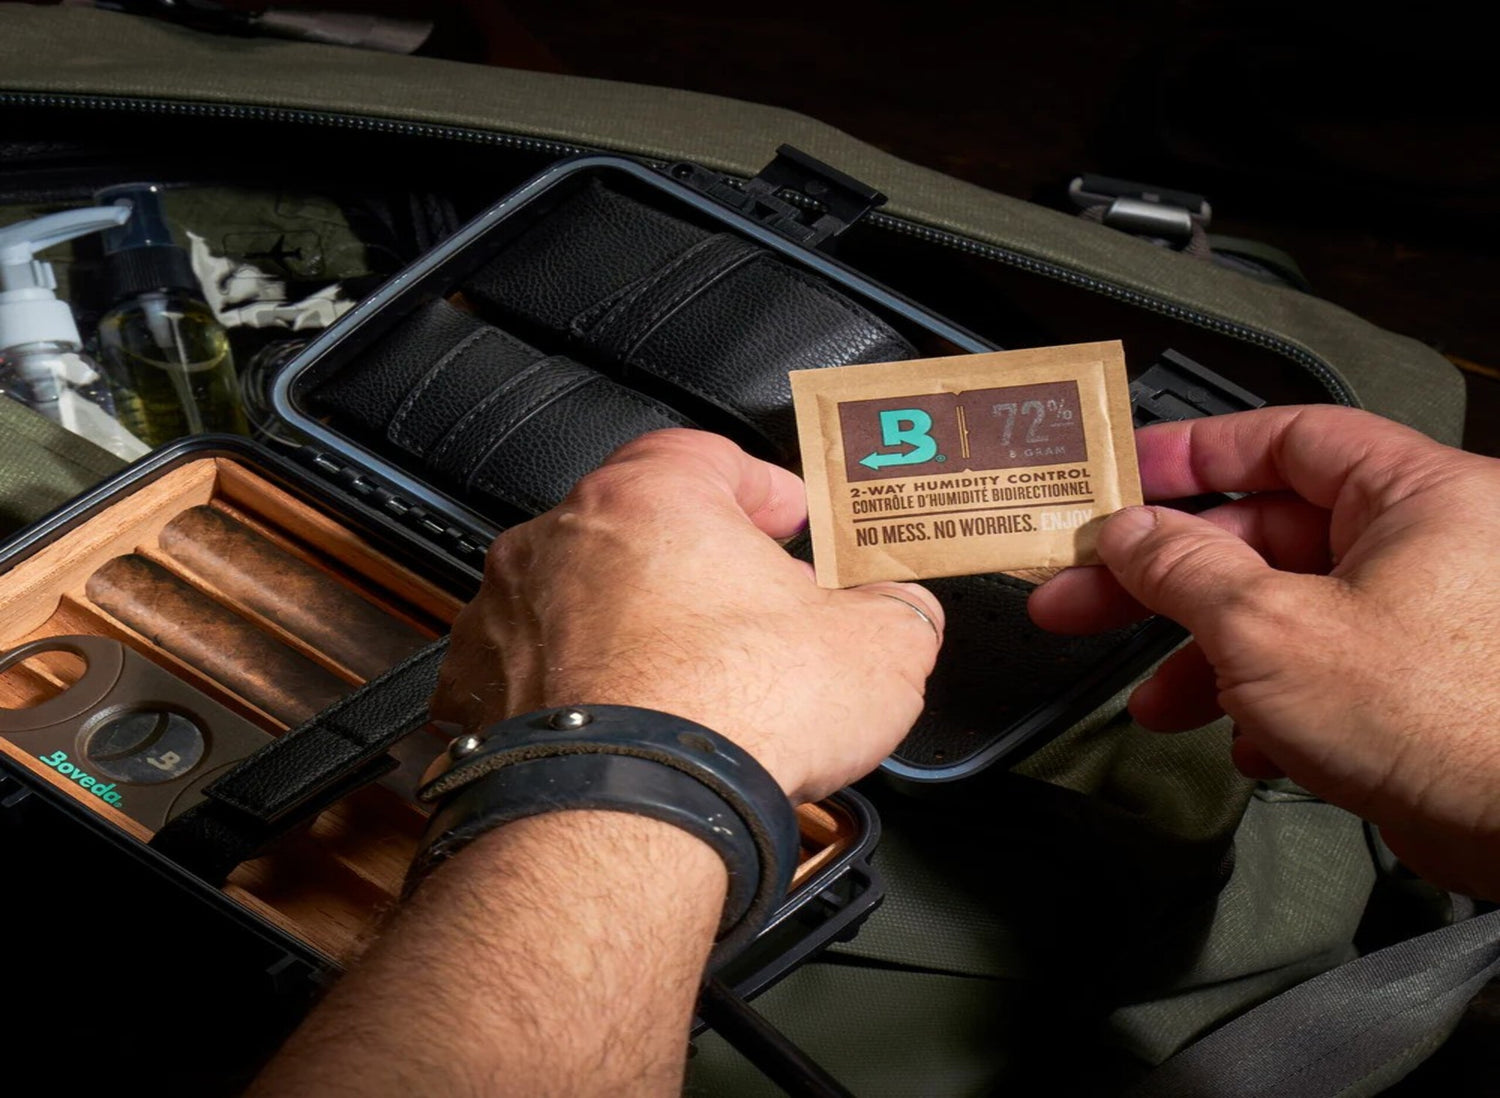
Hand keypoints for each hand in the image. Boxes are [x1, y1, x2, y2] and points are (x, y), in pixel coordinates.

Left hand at [434, 428, 943, 802]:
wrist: (626, 816)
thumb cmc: (723, 717)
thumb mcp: (878, 648)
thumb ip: (897, 608)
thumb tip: (901, 611)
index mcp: (651, 497)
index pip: (711, 455)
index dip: (765, 488)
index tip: (792, 517)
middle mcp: (561, 542)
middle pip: (645, 530)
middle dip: (704, 568)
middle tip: (757, 613)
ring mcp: (510, 617)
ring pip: (583, 603)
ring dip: (636, 630)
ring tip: (694, 688)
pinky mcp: (476, 695)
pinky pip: (538, 675)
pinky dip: (582, 694)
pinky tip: (632, 733)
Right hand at [1028, 406, 1499, 898]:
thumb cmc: (1447, 722)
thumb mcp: (1270, 626)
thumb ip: (1185, 568)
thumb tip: (1133, 533)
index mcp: (1417, 496)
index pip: (1287, 439)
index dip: (1194, 455)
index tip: (1126, 477)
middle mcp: (1430, 549)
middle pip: (1267, 536)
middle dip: (1170, 579)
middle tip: (1088, 594)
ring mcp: (1426, 624)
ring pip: (1286, 614)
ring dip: (1207, 658)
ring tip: (1153, 701)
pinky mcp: (1422, 692)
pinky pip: (1323, 673)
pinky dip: (1270, 703)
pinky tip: (1244, 742)